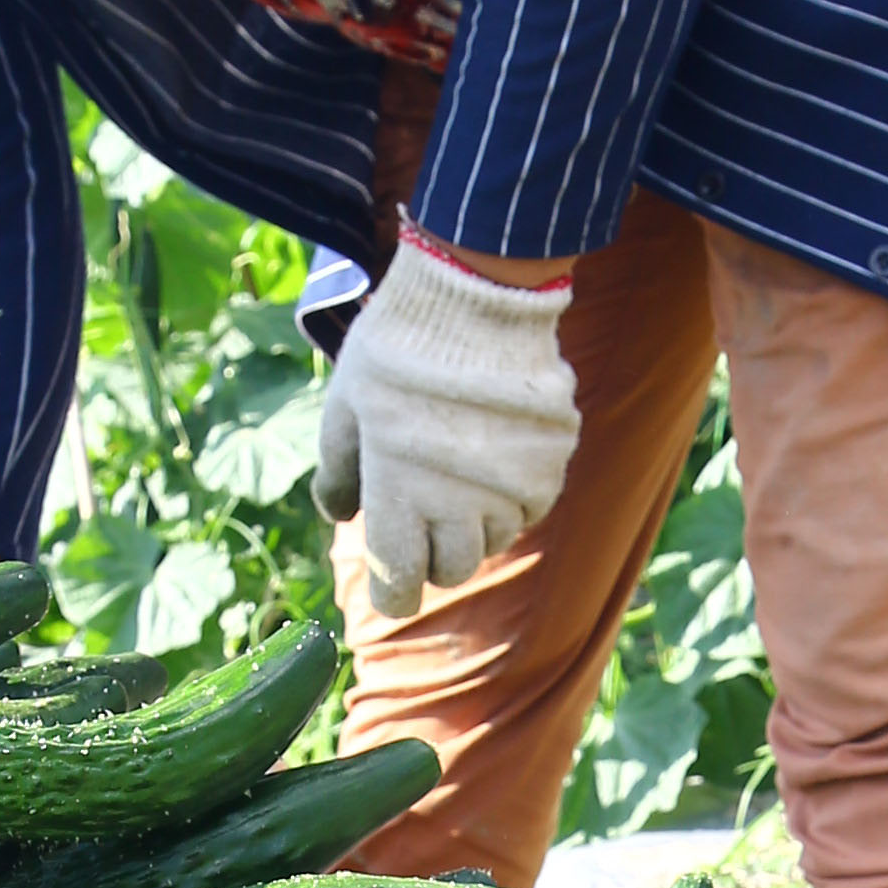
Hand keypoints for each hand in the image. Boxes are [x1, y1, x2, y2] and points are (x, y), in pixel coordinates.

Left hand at [313, 241, 578, 620]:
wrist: (474, 295)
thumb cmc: (396, 350)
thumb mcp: (345, 406)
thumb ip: (340, 470)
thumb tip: (340, 515)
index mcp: (397, 499)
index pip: (397, 588)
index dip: (392, 592)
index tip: (392, 583)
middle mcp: (456, 508)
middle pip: (451, 571)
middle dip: (433, 555)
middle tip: (424, 514)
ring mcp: (508, 490)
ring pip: (493, 540)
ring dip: (474, 524)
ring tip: (460, 474)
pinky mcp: (548, 468)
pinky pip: (531, 509)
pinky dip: (512, 497)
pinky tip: (496, 457)